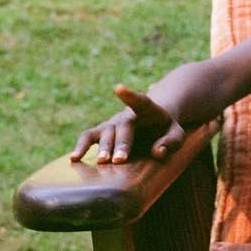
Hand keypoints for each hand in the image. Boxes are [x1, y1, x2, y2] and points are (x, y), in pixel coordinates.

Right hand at [69, 84, 185, 163]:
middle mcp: (126, 115)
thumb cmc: (165, 130)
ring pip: (104, 133)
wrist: (152, 124)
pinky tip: (74, 158)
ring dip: (102, 147)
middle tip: (119, 160)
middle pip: (123, 127)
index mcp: (147, 110)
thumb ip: (171, 141)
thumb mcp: (176, 134)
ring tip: (102, 162)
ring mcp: (112, 124)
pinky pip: (88, 137)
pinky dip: (80, 146)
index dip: (130, 95)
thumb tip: (158, 152)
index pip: (140, 101)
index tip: (118, 88)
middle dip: (121, 144)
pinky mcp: (101, 133)